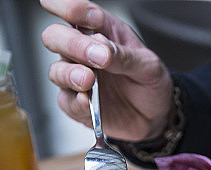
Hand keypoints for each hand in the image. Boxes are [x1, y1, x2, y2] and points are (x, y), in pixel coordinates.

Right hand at [40, 0, 173, 140]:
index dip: (72, 8)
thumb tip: (101, 46)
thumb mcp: (149, 66)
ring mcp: (77, 78)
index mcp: (101, 32)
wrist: (155, 117)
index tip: (91, 18)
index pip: (75, 11)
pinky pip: (66, 102)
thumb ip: (125, 56)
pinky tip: (87, 101)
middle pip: (55, 37)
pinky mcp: (77, 104)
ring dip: (70, 73)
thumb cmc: (149, 83)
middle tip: (97, 57)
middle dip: (72, 44)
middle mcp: (82, 52)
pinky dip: (75, 102)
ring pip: (56, 70)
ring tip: (89, 80)